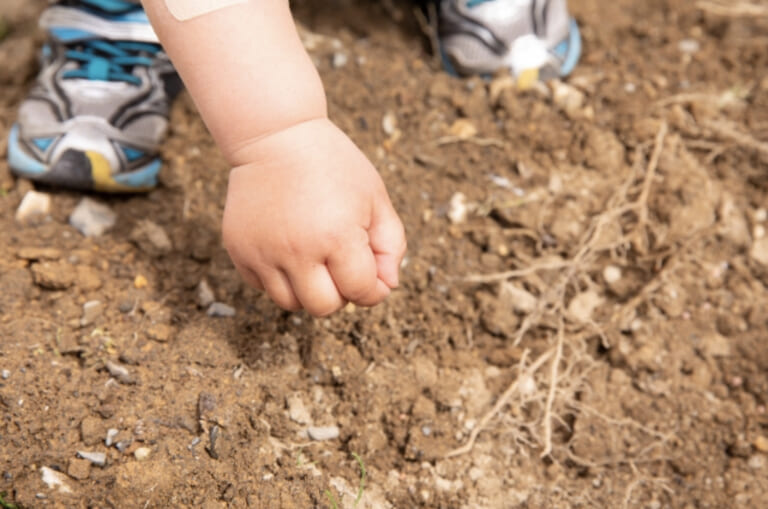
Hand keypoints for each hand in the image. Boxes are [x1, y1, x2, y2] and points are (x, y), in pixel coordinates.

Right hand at [222, 118, 406, 315]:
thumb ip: (391, 245)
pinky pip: (262, 286)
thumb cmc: (333, 165)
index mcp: (338, 237)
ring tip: (314, 256)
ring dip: (308, 289)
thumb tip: (386, 287)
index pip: (361, 292)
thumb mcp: (376, 197)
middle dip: (340, 293)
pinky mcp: (239, 250)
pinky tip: (287, 246)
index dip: (374, 288)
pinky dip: (279, 277)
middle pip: (324, 307)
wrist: (274, 135)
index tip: (373, 272)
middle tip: (340, 264)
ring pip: (290, 303)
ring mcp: (263, 252)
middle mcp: (297, 250)